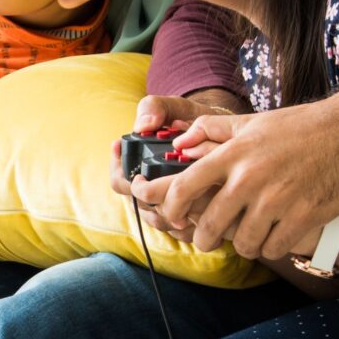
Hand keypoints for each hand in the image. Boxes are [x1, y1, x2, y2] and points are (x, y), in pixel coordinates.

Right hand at [108, 92, 208, 223]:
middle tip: (182, 186)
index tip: (142, 174)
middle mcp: (146, 190)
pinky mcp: (187, 218)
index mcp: (135, 165)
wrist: (218, 132)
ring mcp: (165, 206)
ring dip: (178, 213)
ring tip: (198, 196)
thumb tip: (144, 125)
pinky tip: (209, 211)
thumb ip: (153, 108)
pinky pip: (183, 232)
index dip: (128, 181)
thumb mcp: (172, 107)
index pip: (119, 182)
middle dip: (162, 198)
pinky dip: (194, 225)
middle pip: (142, 206)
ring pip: (162, 222)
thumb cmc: (189, 119)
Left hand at [150, 95, 338, 257]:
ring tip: (248, 240)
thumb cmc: (301, 126)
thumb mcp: (253, 122)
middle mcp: (250, 178)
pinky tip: (274, 239)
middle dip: (204, 239)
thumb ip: (213, 130)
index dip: (170, 209)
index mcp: (234, 154)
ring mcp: (277, 199)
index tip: (172, 219)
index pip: (185, 187)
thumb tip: (180, 143)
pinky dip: (271, 248)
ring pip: (244, 243)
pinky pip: (274, 249)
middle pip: (210, 224)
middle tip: (207, 241)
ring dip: (244, 246)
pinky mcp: (303, 216)